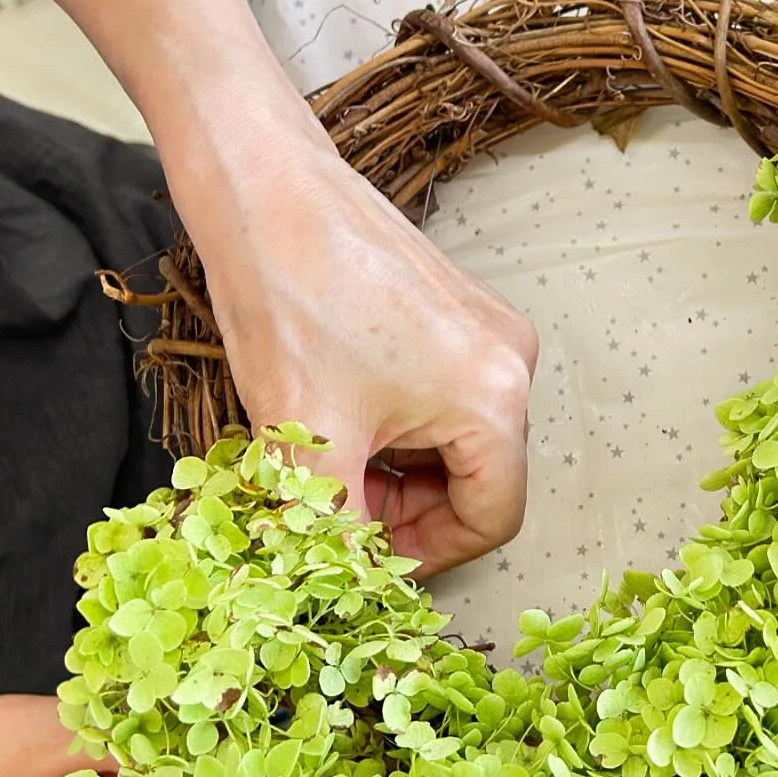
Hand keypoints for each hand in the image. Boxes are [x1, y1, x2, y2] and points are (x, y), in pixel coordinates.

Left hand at [179, 128, 538, 574]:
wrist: (264, 187)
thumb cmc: (289, 297)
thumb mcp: (307, 440)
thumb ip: (337, 531)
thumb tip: (344, 589)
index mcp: (495, 398)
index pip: (492, 520)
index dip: (426, 556)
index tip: (363, 560)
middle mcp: (512, 362)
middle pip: (478, 478)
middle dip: (405, 508)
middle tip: (332, 505)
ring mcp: (488, 329)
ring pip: (456, 439)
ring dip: (395, 466)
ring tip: (325, 451)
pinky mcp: (458, 308)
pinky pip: (443, 394)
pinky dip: (396, 422)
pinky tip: (337, 406)